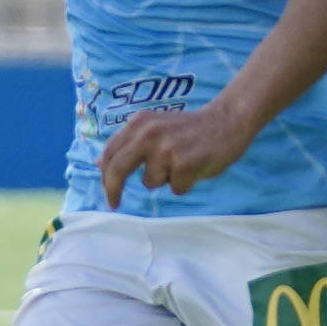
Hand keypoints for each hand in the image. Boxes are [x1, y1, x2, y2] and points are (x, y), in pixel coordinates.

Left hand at [95, 100, 261, 202]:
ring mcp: (166, 148)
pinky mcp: (184, 164)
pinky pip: (175, 188)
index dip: (104, 175)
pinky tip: (195, 167)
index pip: (110, 152)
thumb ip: (129, 143)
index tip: (107, 191)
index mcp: (139, 122)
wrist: (227, 121)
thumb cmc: (189, 129)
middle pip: (118, 168)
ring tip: (181, 164)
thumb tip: (99, 163)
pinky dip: (184, 184)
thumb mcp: (154, 127)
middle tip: (114, 203)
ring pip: (150, 182)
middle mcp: (149, 133)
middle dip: (113, 189)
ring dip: (164, 180)